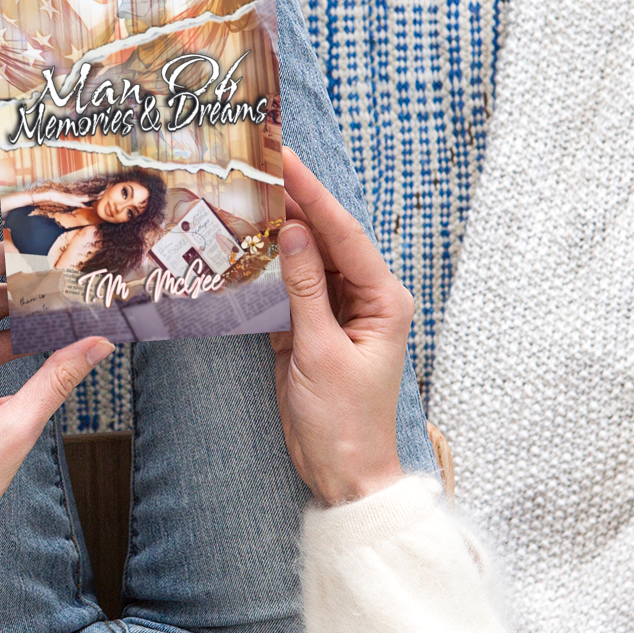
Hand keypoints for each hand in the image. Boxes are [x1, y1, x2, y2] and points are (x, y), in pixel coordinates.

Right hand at [271, 149, 411, 505]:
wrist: (341, 471)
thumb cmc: (343, 421)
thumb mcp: (319, 351)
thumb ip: (305, 290)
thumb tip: (295, 234)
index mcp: (383, 300)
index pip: (345, 236)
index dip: (314, 196)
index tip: (287, 161)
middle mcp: (365, 298)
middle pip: (328, 240)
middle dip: (298, 204)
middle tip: (264, 166)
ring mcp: (337, 312)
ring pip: (309, 260)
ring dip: (283, 231)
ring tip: (253, 195)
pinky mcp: (312, 328)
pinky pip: (292, 287)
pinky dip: (272, 267)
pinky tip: (250, 244)